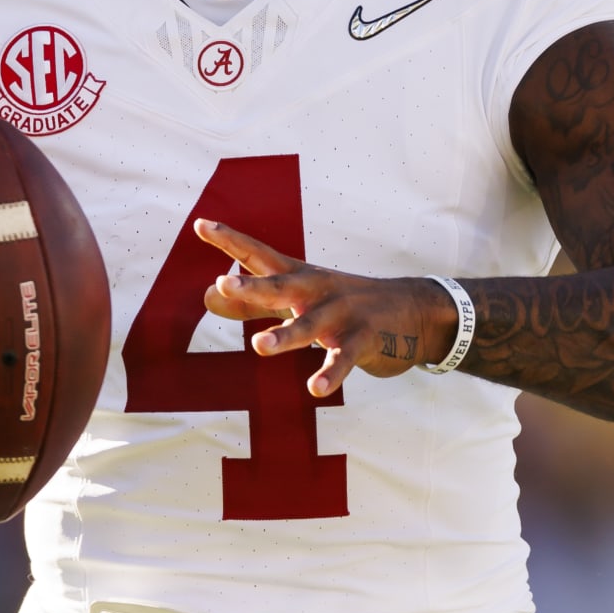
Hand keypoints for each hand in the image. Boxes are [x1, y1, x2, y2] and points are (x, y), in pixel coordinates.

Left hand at [198, 220, 456, 396]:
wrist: (412, 310)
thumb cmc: (343, 306)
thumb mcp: (297, 299)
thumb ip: (252, 302)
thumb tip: (207, 297)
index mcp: (299, 278)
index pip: (259, 255)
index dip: (230, 241)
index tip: (200, 224)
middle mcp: (317, 291)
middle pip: (281, 286)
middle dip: (253, 287)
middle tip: (224, 284)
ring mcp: (342, 315)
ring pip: (310, 326)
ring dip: (285, 336)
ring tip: (259, 346)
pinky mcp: (363, 341)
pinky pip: (343, 358)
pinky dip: (330, 373)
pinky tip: (315, 388)